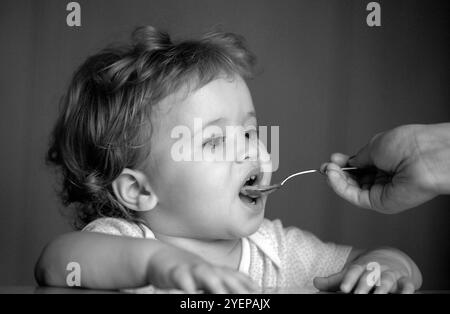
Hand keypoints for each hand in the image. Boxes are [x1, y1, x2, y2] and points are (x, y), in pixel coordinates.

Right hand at [146, 245, 256, 292]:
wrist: (160, 257)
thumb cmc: (189, 271)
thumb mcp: (209, 277)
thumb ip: (226, 284)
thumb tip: (249, 290)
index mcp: (219, 272)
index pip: (240, 280)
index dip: (251, 287)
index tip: (261, 295)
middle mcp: (210, 270)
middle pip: (228, 278)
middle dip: (240, 289)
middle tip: (250, 299)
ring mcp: (193, 269)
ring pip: (207, 276)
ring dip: (216, 285)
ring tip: (223, 295)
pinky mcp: (176, 272)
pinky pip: (182, 279)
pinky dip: (187, 287)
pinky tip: (189, 294)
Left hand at [314, 250, 416, 293]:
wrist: (390, 257)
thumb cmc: (366, 270)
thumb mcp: (350, 273)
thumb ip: (333, 280)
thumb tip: (315, 282)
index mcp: (362, 266)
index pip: (354, 271)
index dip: (349, 279)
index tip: (344, 289)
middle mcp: (376, 268)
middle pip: (370, 276)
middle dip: (364, 285)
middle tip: (358, 295)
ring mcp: (391, 273)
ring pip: (388, 280)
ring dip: (384, 288)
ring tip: (379, 297)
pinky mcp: (405, 280)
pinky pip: (407, 284)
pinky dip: (407, 289)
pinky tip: (405, 294)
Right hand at [322, 124, 449, 212]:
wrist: (425, 157)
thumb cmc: (410, 146)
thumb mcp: (375, 145)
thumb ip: (358, 157)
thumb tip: (347, 162)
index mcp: (386, 160)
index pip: (360, 165)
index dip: (344, 163)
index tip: (332, 159)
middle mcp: (384, 176)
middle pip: (354, 178)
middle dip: (337, 171)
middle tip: (327, 166)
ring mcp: (382, 190)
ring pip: (351, 189)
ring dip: (336, 179)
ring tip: (329, 169)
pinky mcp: (379, 202)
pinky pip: (354, 197)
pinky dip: (340, 187)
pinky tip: (333, 176)